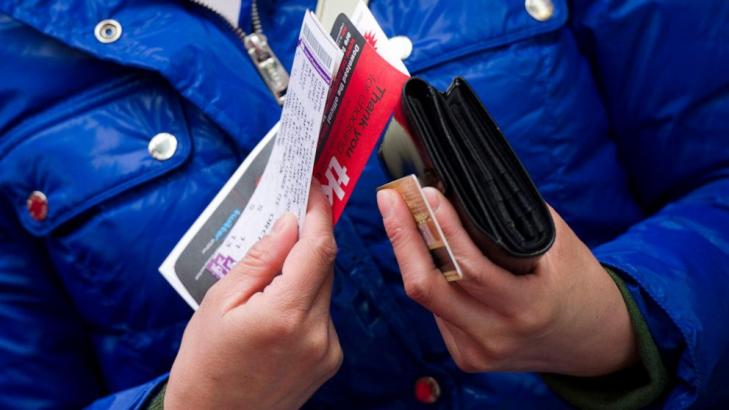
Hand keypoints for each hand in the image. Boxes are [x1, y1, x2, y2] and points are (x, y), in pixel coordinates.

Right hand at [166, 184, 341, 408]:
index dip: (318, 212)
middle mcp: (316, 333)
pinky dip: (305, 299)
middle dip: (306, 239)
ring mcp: (327, 349)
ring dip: (303, 271)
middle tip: (286, 219)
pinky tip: (277, 308)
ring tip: (268, 277)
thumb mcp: (220, 302)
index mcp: (285, 315)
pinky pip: (323, 313)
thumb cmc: (206, 365)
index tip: (313, 189)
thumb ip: (260, 259)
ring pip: (324, 288)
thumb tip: (288, 224)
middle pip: (324, 266)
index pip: (317, 248)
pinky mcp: (330, 360)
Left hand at [377, 187, 637, 376]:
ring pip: (426, 297)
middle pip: (427, 287)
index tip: (425, 193)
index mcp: (526, 308)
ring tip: (400, 214)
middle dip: (402, 237)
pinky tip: (422, 249)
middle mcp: (495, 336)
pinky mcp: (466, 356)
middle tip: (390, 199)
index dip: (441, 227)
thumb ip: (515, 222)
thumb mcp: (560, 247)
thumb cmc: (579, 286)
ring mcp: (476, 351)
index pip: (467, 267)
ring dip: (410, 253)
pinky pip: (436, 310)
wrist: (595, 342)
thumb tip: (464, 189)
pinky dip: (429, 277)